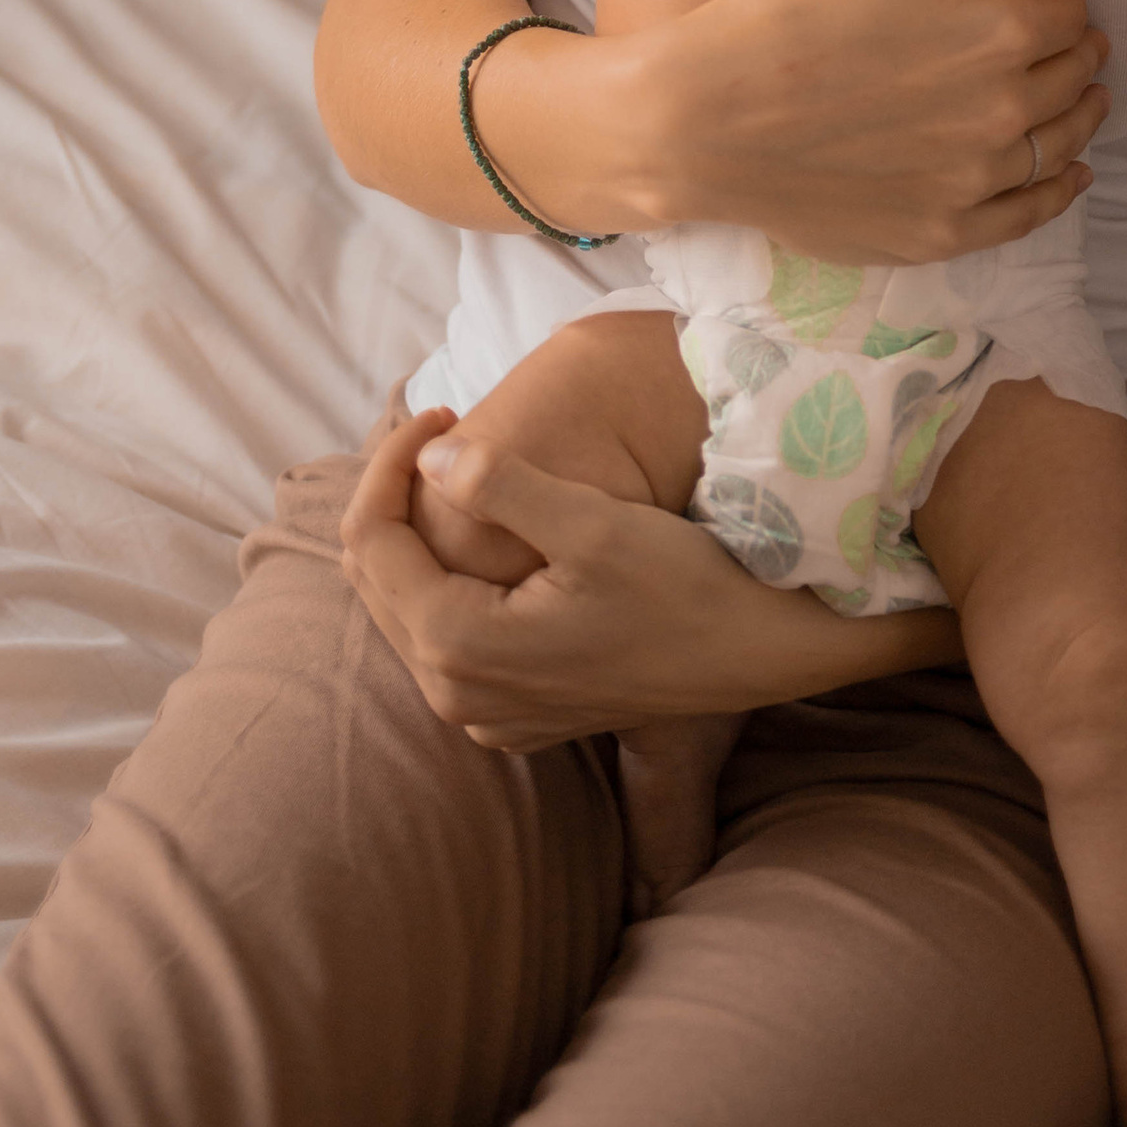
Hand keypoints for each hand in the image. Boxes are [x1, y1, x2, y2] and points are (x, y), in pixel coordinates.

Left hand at [341, 404, 932, 747]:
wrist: (756, 653)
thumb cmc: (684, 586)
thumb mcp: (594, 524)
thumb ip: (500, 486)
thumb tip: (430, 456)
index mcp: (459, 646)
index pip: (371, 542)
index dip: (390, 462)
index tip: (441, 411)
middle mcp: (457, 694)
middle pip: (377, 581)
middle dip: (396, 496)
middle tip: (445, 431)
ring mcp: (484, 714)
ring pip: (407, 611)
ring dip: (418, 538)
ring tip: (463, 471)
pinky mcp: (512, 715)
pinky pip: (443, 642)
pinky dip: (445, 582)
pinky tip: (488, 539)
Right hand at [487, 0, 1111, 264]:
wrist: (703, 121)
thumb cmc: (781, 19)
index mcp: (994, 34)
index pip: (1070, 12)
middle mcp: (1001, 113)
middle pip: (1073, 74)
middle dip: (1076, 48)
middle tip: (1063, 36)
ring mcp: (974, 182)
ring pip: (1064, 141)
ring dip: (1080, 110)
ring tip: (1080, 92)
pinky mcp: (941, 233)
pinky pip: (1031, 213)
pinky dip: (1062, 188)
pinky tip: (1071, 171)